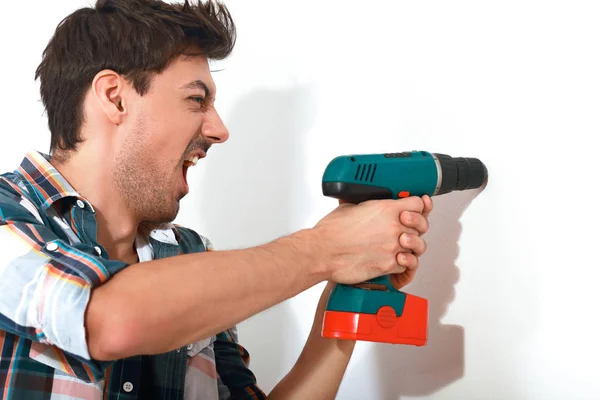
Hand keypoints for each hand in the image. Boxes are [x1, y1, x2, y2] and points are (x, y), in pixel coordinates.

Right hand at [312, 195, 428, 284]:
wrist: (323, 251)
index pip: (417, 204)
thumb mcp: (350, 205)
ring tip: (401, 245)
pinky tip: (393, 258)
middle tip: (408, 228)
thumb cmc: (331, 232)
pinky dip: (401, 263)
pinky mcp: (388, 265)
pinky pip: (406, 264)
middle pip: (422, 225)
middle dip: (416, 227)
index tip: (415, 209)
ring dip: (410, 246)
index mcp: (386, 209)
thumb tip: (367, 204)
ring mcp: (393, 247)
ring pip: (416, 246)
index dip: (417, 206)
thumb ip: (367, 204)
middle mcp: (393, 227)